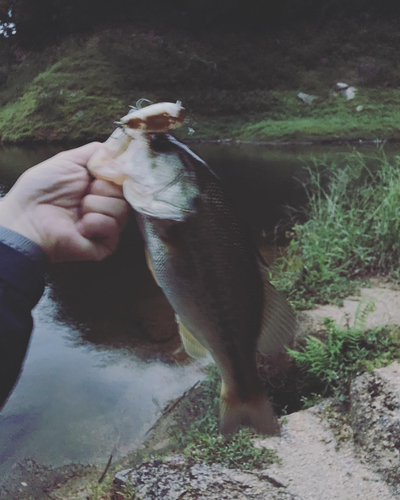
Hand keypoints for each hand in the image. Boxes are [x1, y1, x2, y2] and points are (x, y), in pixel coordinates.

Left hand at [0, 143, 129, 262]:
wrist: (28, 217)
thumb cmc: (43, 189)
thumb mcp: (69, 160)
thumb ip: (97, 152)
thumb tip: (121, 148)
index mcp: (100, 186)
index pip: (124, 176)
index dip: (117, 172)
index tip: (102, 171)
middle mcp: (107, 205)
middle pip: (125, 191)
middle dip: (102, 188)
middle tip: (82, 193)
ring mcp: (108, 225)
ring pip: (121, 208)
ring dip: (95, 205)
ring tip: (78, 211)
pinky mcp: (107, 243)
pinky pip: (114, 226)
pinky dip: (94, 222)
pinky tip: (79, 226)